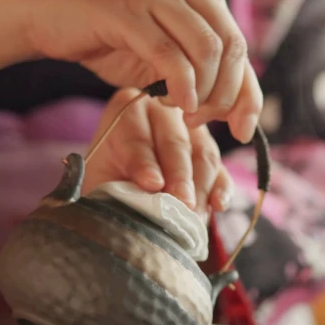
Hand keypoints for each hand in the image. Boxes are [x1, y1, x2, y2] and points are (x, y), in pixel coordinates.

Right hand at [16, 0, 262, 142]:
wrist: (47, 16)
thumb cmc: (110, 40)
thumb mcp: (165, 57)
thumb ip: (202, 72)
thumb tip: (243, 110)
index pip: (240, 43)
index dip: (249, 93)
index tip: (243, 130)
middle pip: (232, 46)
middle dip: (226, 95)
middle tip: (202, 122)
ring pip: (207, 49)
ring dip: (203, 92)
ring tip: (183, 112)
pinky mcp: (128, 7)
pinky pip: (169, 53)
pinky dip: (180, 85)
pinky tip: (172, 103)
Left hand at [82, 88, 233, 214]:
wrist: (120, 196)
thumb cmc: (106, 185)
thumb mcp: (102, 180)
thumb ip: (115, 181)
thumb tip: (149, 189)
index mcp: (127, 109)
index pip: (137, 135)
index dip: (144, 162)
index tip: (151, 184)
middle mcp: (164, 111)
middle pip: (175, 143)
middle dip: (179, 176)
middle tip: (181, 202)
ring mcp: (193, 131)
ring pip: (203, 156)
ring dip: (200, 188)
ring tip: (194, 215)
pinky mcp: (211, 156)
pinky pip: (222, 170)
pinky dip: (221, 189)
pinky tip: (218, 205)